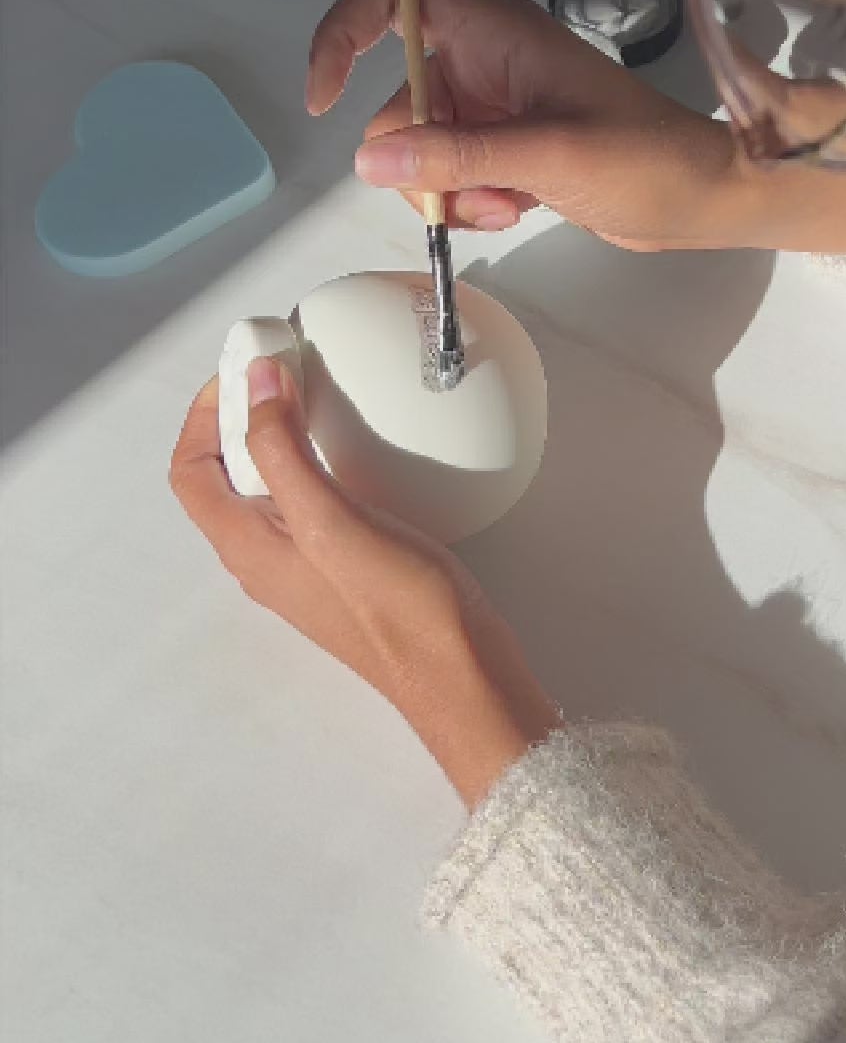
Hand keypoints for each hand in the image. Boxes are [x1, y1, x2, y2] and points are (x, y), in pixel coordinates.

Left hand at [170, 361, 559, 807]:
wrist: (459, 674)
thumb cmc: (396, 608)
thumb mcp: (330, 520)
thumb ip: (283, 449)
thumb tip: (255, 381)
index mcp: (246, 547)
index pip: (190, 470)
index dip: (204, 413)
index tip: (247, 368)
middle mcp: (265, 558)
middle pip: (225, 475)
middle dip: (243, 415)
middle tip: (283, 369)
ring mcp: (304, 565)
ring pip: (269, 488)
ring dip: (280, 436)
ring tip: (315, 396)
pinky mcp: (344, 566)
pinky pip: (310, 503)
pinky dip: (318, 463)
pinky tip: (356, 449)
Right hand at [307, 0, 759, 251]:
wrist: (704, 196)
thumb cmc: (645, 158)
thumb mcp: (549, 156)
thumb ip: (458, 156)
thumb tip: (366, 161)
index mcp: (496, 30)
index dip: (346, 31)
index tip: (326, 96)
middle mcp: (486, 60)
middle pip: (399, 96)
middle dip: (418, 157)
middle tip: (467, 194)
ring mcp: (495, 106)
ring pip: (421, 147)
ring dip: (449, 188)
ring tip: (507, 205)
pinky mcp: (507, 148)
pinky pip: (452, 173)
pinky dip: (471, 200)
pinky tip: (515, 211)